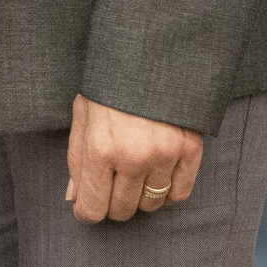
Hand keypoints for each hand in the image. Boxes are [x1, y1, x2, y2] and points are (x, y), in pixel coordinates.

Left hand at [65, 92, 202, 222]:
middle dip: (112, 204)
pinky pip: (180, 193)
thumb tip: (76, 198)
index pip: (92, 208)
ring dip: (139, 197)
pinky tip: (157, 178)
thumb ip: (77, 159)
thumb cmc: (110, 83)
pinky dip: (168, 193)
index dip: (87, 212)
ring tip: (133, 175)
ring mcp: (165, 155)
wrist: (152, 54)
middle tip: (110, 186)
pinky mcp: (190, 150)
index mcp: (100, 147)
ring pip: (151, 205)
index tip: (88, 208)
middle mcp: (133, 157)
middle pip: (122, 210)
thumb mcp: (82, 114)